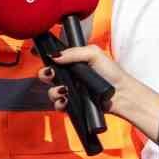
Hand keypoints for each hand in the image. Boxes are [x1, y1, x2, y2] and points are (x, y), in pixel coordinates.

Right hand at [39, 47, 158, 142]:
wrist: (122, 94)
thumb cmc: (112, 73)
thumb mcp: (94, 54)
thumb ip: (73, 52)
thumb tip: (54, 56)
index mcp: (73, 62)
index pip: (54, 58)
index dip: (44, 56)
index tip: (36, 54)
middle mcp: (70, 76)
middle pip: (48, 74)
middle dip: (44, 74)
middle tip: (50, 74)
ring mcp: (71, 91)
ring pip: (51, 91)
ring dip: (53, 91)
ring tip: (64, 91)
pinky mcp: (74, 105)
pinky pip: (59, 105)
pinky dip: (59, 104)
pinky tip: (65, 101)